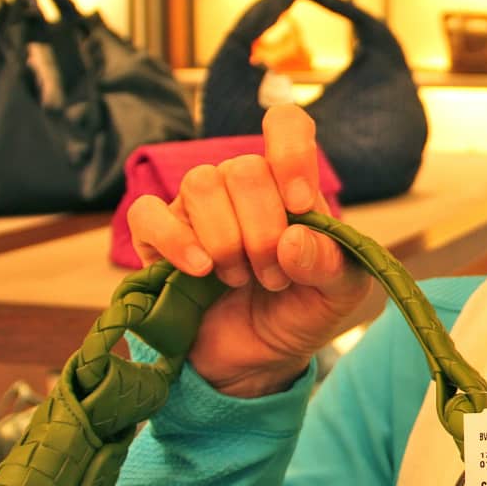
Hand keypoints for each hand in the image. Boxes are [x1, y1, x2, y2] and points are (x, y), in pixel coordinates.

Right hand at [126, 105, 370, 396]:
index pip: (284, 124)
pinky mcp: (158, 238)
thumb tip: (292, 240)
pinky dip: (175, 240)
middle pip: (244, 169)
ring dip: (226, 241)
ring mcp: (197, 209)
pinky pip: (147, 213)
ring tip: (241, 280)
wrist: (259, 361)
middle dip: (263, 231)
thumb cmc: (301, 312)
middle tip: (274, 277)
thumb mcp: (338, 294)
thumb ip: (331, 264)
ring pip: (201, 184)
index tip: (299, 206)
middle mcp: (242, 187)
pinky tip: (199, 270)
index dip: (290, 152)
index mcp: (290, 185)